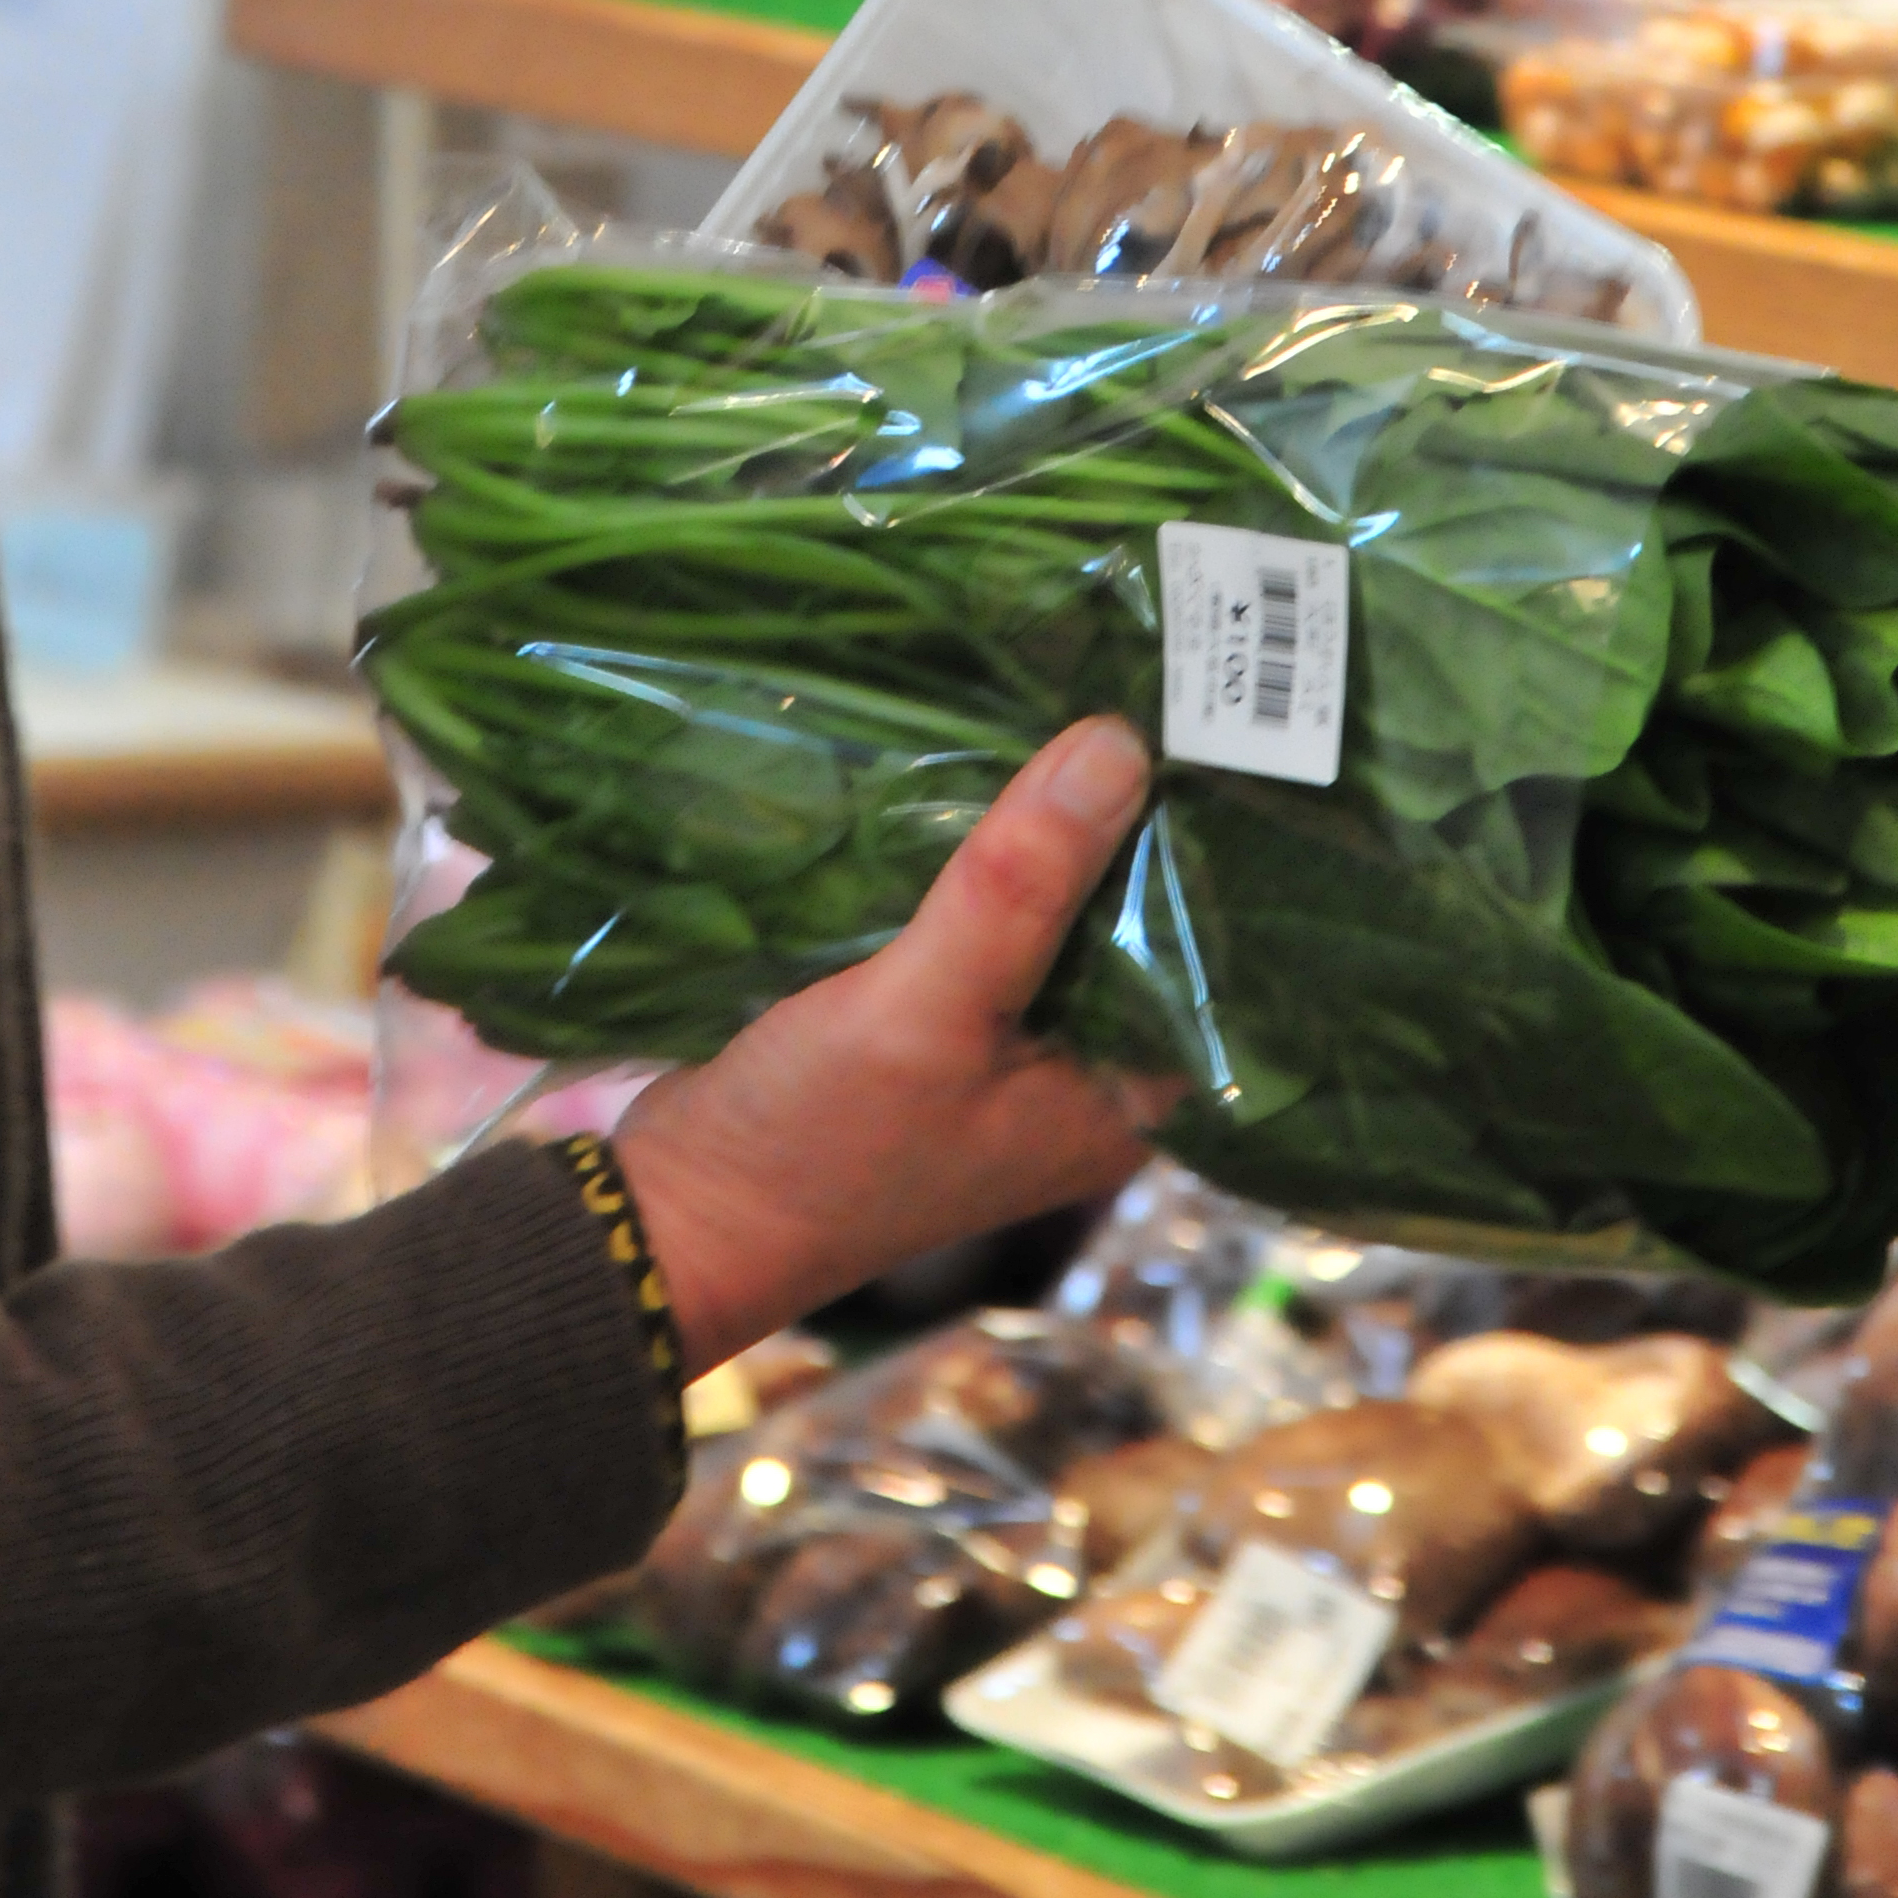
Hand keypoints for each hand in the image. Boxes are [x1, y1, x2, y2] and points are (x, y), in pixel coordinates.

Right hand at [614, 717, 1169, 1374]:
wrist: (680, 1216)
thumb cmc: (818, 1144)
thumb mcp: (925, 1011)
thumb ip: (1020, 888)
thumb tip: (1120, 745)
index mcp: (1120, 1098)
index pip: (1213, 956)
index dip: (1211, 850)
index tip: (1217, 734)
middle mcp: (1081, 1073)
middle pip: (1132, 922)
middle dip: (1128, 820)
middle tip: (1145, 681)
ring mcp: (1004, 1047)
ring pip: (1054, 910)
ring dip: (1050, 829)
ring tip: (1075, 696)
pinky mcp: (934, 1017)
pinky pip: (984, 915)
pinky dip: (983, 854)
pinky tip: (981, 767)